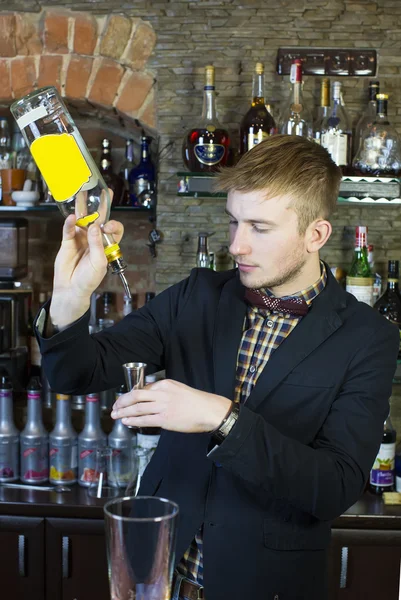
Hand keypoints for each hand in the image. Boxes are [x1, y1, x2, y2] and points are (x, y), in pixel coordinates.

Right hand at [50, 193, 123, 326]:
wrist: (72, 289)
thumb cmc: (90, 279)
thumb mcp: (99, 263)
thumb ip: (97, 244)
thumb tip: (95, 226)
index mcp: (107, 244)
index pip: (114, 229)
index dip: (113, 225)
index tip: (108, 227)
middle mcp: (95, 239)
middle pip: (99, 219)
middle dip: (102, 206)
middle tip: (104, 192)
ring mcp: (81, 238)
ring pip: (82, 220)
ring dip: (83, 208)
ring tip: (82, 194)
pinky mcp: (68, 241)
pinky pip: (69, 229)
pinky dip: (70, 223)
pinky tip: (71, 218)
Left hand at [111, 379, 232, 433]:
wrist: (208, 410)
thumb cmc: (196, 401)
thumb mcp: (178, 389)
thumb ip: (163, 392)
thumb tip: (149, 396)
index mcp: (165, 384)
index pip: (142, 388)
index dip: (129, 395)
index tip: (123, 399)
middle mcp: (162, 393)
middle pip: (135, 396)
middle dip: (122, 402)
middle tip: (114, 407)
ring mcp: (163, 407)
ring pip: (137, 408)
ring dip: (124, 412)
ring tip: (115, 416)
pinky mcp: (165, 419)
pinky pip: (145, 420)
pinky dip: (133, 420)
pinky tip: (126, 422)